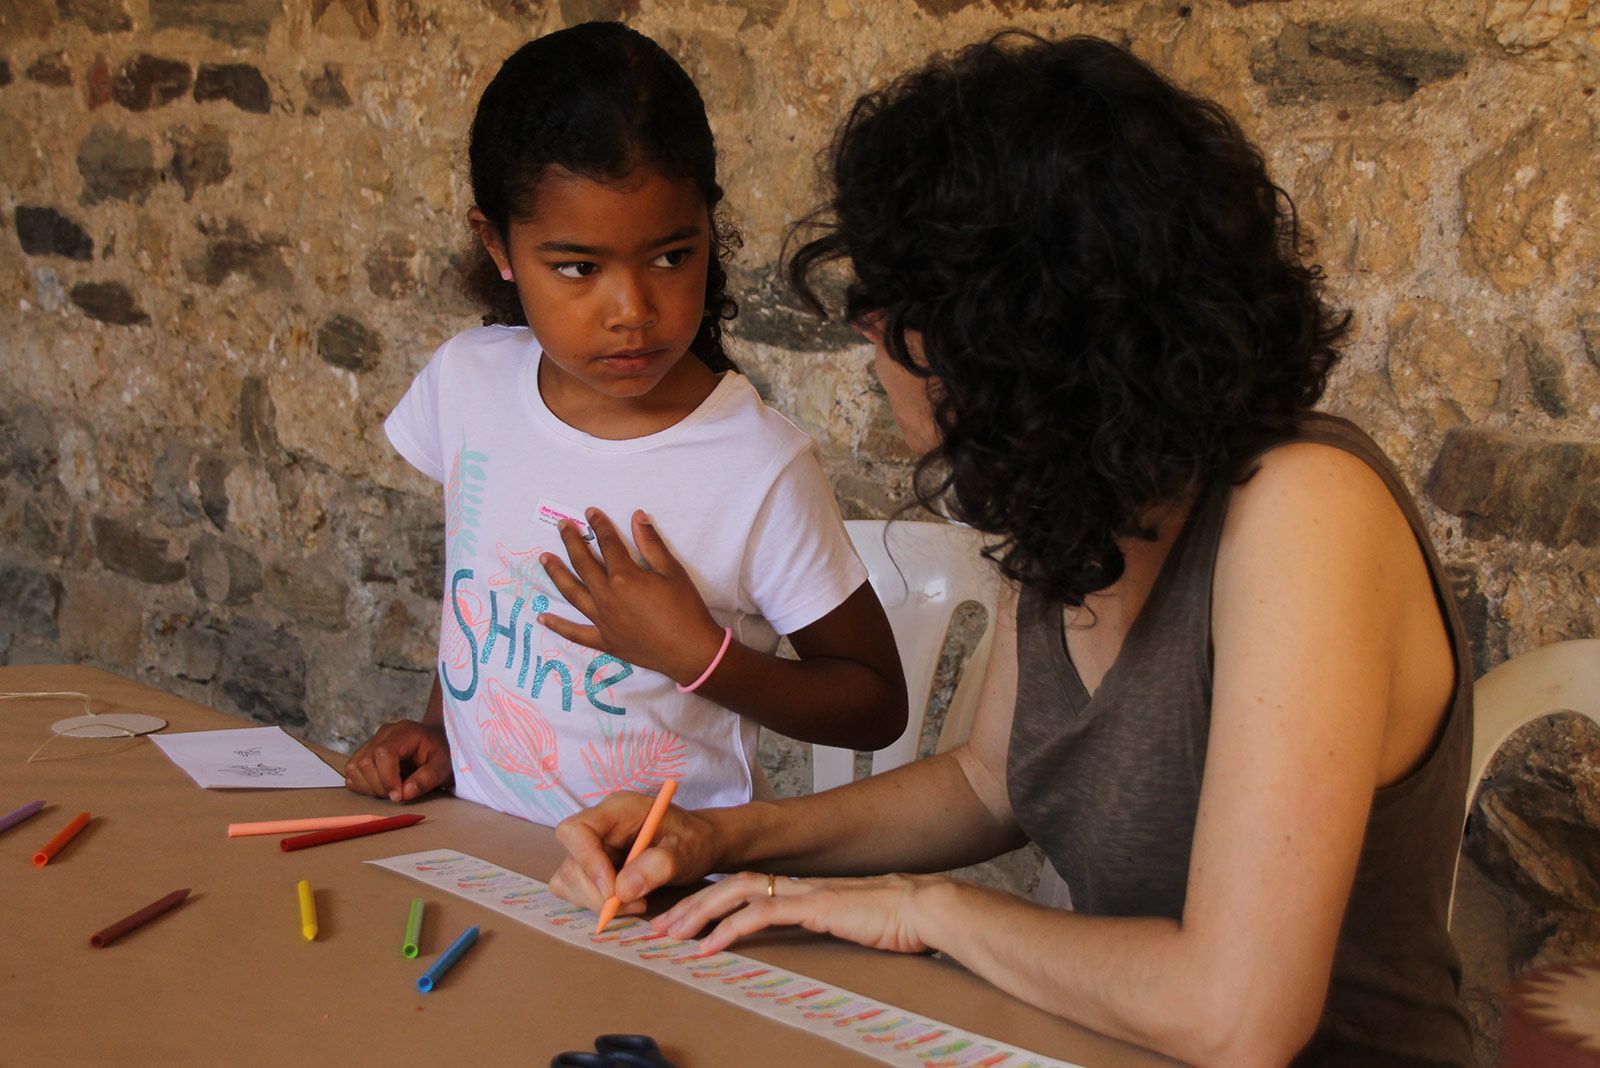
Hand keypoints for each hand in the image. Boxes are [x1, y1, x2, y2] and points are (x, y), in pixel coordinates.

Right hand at [343, 720, 451, 801]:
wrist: (436, 746)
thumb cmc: (441, 755)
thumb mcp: (444, 766)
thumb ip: (428, 778)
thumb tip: (405, 793)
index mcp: (404, 731)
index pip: (384, 753)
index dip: (387, 778)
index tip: (398, 796)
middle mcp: (384, 733)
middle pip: (365, 762)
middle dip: (379, 786)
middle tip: (397, 795)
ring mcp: (372, 741)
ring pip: (354, 767)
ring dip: (369, 787)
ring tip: (390, 790)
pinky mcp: (364, 753)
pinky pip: (351, 772)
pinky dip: (362, 785)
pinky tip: (381, 787)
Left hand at [538, 508, 726, 682]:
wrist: (691, 651)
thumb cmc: (686, 609)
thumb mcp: (673, 571)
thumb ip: (651, 544)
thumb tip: (637, 517)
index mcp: (624, 577)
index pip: (608, 543)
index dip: (599, 525)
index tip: (590, 512)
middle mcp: (607, 597)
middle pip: (583, 564)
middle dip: (571, 542)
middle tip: (561, 526)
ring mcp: (602, 620)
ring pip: (572, 593)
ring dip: (556, 574)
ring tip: (544, 559)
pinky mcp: (605, 641)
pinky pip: (576, 633)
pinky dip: (558, 625)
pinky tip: (542, 617)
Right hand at [550, 791, 721, 914]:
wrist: (699, 845)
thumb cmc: (694, 840)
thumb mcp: (686, 850)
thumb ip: (659, 865)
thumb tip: (623, 890)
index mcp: (617, 809)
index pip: (575, 830)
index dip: (587, 862)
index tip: (613, 890)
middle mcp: (598, 826)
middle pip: (571, 862)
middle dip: (597, 893)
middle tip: (635, 903)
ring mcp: (592, 847)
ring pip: (569, 880)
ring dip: (598, 901)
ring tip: (638, 901)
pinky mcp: (591, 867)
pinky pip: (575, 889)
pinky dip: (596, 903)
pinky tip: (627, 901)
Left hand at [651, 871, 944, 954]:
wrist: (926, 909)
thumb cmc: (896, 921)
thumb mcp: (851, 924)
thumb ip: (826, 926)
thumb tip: (815, 937)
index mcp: (802, 889)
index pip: (743, 886)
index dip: (710, 900)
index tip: (682, 919)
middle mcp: (796, 885)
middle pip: (728, 884)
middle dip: (691, 904)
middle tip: (660, 926)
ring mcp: (803, 893)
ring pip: (735, 892)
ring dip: (699, 913)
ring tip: (671, 934)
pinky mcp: (813, 908)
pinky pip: (760, 915)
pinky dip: (728, 931)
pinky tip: (708, 948)